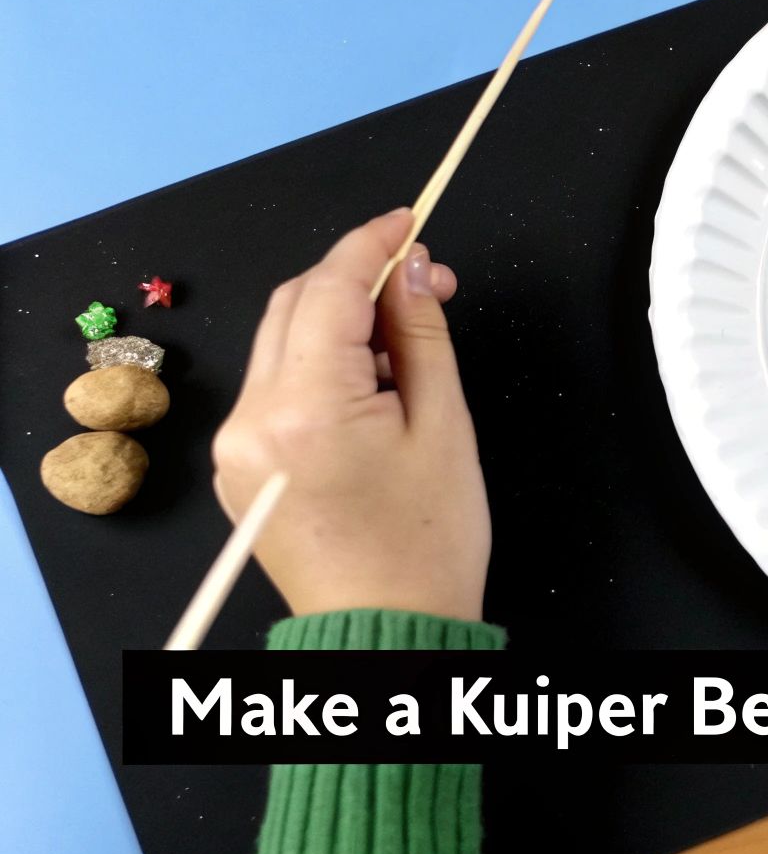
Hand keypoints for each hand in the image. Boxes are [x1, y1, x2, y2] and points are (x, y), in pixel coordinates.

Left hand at [212, 209, 491, 620]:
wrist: (386, 632)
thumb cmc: (428, 543)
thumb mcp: (444, 427)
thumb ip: (422, 335)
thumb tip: (414, 270)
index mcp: (306, 408)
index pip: (329, 289)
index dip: (371, 244)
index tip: (411, 221)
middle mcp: (252, 419)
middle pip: (295, 305)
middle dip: (357, 280)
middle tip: (426, 282)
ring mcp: (236, 447)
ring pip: (282, 344)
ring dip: (337, 323)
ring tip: (406, 346)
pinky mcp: (240, 468)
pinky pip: (274, 389)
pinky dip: (318, 367)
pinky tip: (369, 387)